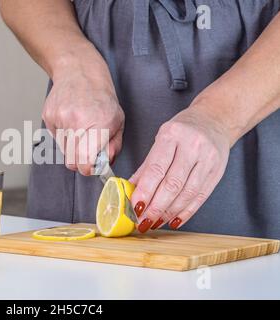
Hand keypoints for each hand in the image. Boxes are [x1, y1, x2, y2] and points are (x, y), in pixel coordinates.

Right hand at [42, 58, 124, 174]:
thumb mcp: (118, 122)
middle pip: (72, 162)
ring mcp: (59, 119)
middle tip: (88, 150)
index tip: (92, 166)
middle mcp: (77, 122)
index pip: (85, 162)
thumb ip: (113, 147)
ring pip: (64, 151)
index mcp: (98, 124)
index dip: (88, 169)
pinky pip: (56, 138)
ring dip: (73, 146)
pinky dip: (64, 134)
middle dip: (81, 161)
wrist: (79, 72)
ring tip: (80, 129)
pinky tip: (70, 120)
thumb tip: (103, 165)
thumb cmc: (101, 97)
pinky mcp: (48, 116)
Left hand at [129, 105, 230, 232]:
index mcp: (172, 135)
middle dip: (156, 207)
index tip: (135, 208)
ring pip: (187, 193)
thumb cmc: (182, 131)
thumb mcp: (160, 140)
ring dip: (169, 212)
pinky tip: (173, 220)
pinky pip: (200, 197)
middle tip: (143, 221)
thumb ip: (146, 167)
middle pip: (172, 184)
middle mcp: (192, 146)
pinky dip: (186, 212)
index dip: (145, 191)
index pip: (156, 169)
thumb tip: (128, 191)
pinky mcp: (218, 172)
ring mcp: (208, 159)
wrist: (214, 120)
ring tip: (155, 222)